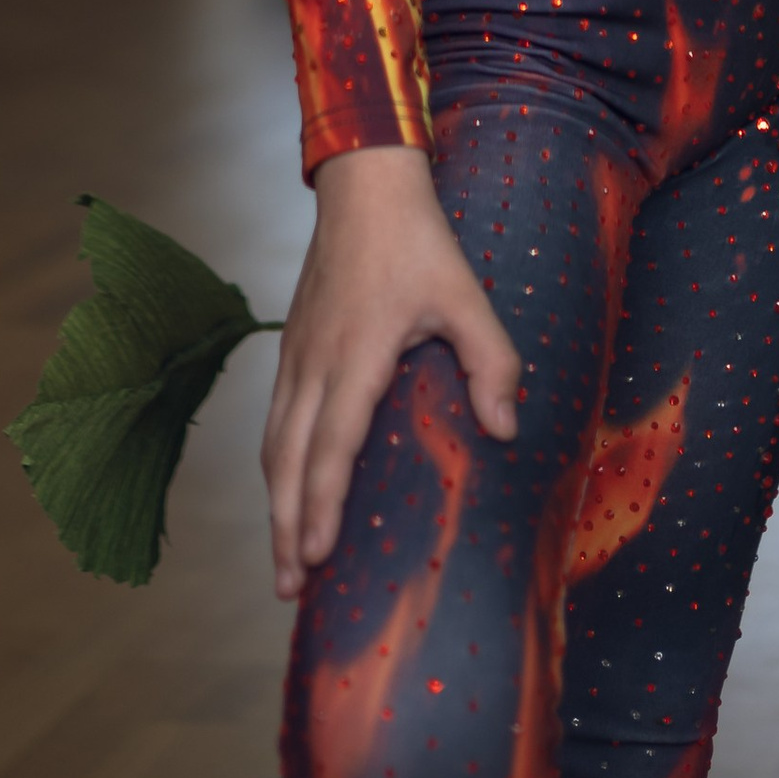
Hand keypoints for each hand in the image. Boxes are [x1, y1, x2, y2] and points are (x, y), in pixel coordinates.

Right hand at [261, 143, 520, 603]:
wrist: (364, 186)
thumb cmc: (418, 242)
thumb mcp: (467, 297)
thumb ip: (492, 362)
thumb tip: (504, 430)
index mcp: (356, 356)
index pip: (333, 447)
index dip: (322, 506)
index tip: (316, 558)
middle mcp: (314, 364)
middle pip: (289, 463)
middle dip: (287, 530)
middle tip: (288, 591)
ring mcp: (295, 356)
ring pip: (273, 447)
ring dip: (276, 507)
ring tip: (284, 562)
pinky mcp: (290, 348)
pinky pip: (273, 422)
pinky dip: (275, 470)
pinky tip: (284, 493)